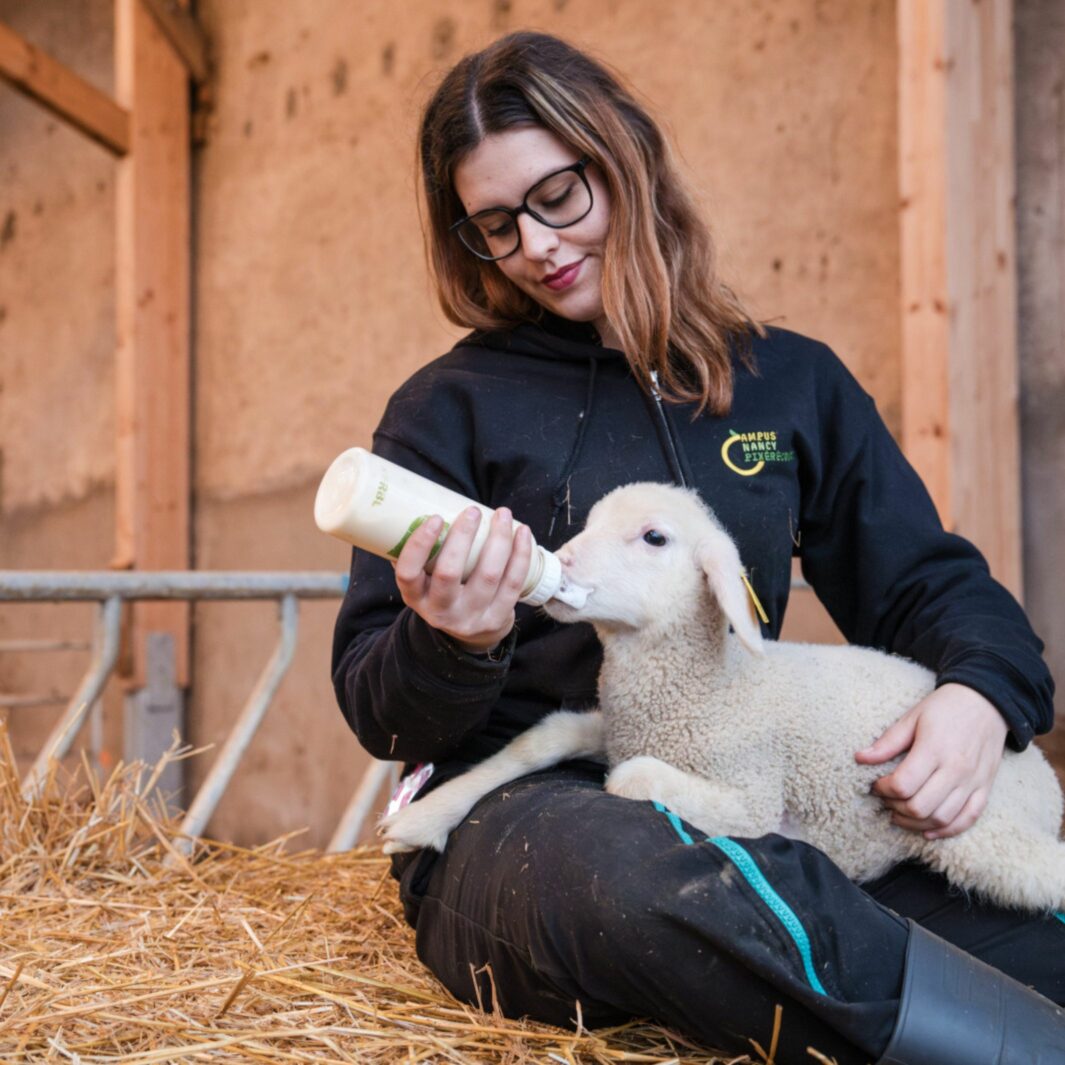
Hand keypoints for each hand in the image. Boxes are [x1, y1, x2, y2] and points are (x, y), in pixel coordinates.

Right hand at [392, 505, 531, 652]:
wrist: (471, 633)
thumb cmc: (446, 591)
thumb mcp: (426, 580)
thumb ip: (425, 553)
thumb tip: (426, 504)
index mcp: (416, 597)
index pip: (408, 573)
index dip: (419, 545)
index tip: (436, 518)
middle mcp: (440, 611)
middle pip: (449, 574)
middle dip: (463, 537)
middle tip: (473, 511)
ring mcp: (470, 618)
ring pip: (488, 576)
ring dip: (499, 540)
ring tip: (503, 514)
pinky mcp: (497, 619)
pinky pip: (513, 583)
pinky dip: (521, 555)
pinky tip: (522, 533)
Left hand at [855, 683, 1007, 838]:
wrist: (987, 702)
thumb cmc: (945, 708)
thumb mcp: (912, 717)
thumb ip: (887, 742)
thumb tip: (860, 758)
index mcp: (934, 749)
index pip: (904, 784)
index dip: (883, 789)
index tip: (875, 785)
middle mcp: (956, 769)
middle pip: (921, 807)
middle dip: (896, 808)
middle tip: (886, 800)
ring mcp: (973, 782)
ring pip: (943, 819)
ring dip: (916, 823)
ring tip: (900, 814)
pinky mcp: (986, 789)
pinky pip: (967, 819)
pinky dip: (947, 831)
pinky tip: (928, 830)